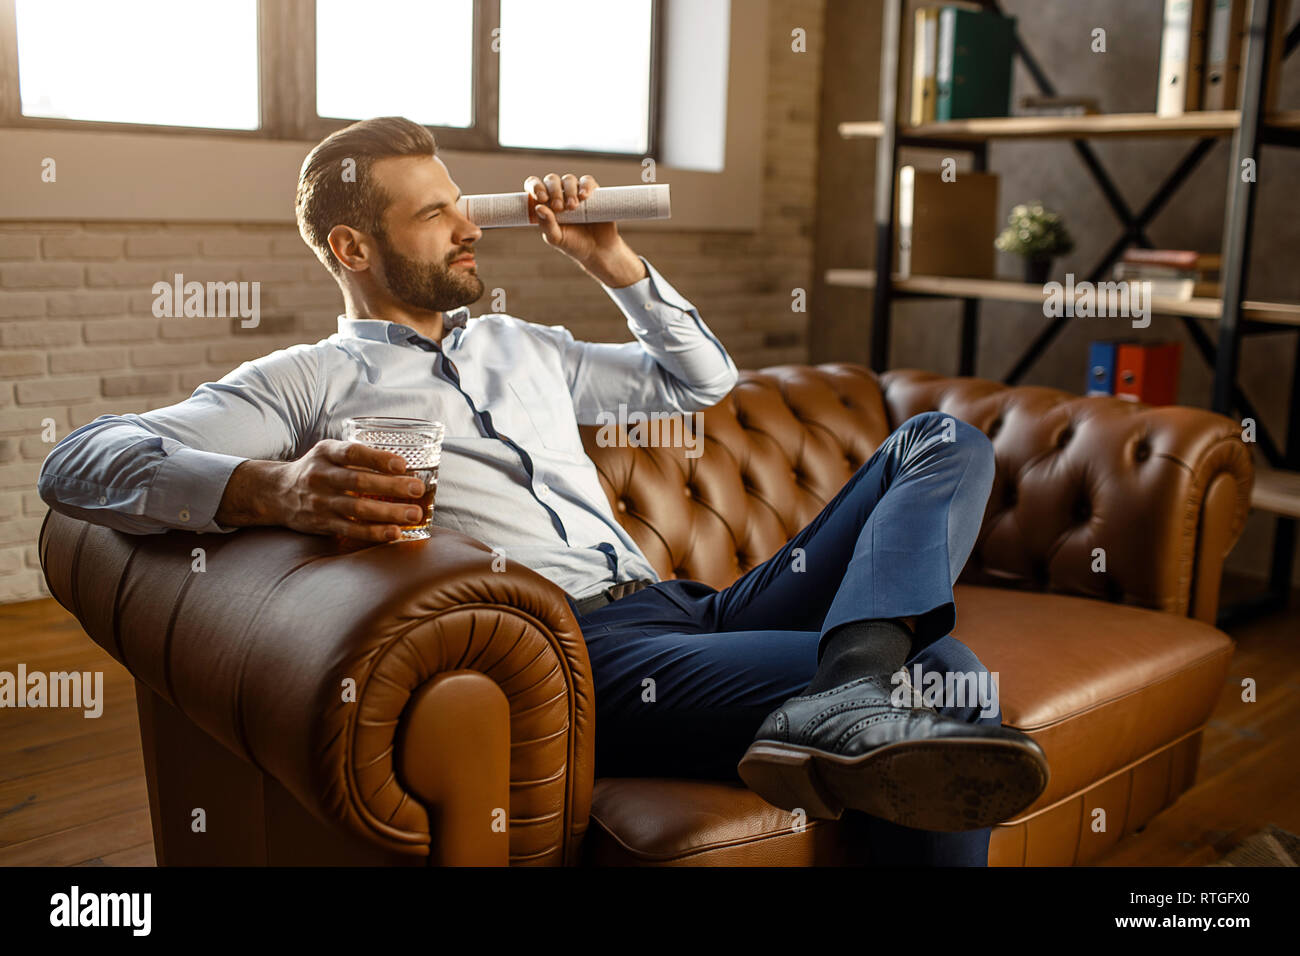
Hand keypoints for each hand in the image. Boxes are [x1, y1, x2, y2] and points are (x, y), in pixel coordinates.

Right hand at [216, 440, 426, 542]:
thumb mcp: (329, 453)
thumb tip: (405, 465)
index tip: (402, 464)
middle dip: (391, 486)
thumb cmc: (317, 470)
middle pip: (358, 482)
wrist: (277, 493)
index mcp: (325, 453)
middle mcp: (320, 476)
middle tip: (417, 488)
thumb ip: (358, 456)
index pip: (352, 453)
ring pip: (357, 509)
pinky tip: (395, 533)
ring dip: (389, 513)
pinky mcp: (322, 523)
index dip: (377, 458)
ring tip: (414, 514)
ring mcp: (320, 502)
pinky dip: (374, 532)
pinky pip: (351, 529)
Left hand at [523, 172, 646, 286]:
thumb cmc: (573, 244)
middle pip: (552, 180)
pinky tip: (584, 196)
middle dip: (554, 191)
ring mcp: (576, 192)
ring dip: (568, 190)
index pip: (534, 185)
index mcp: (546, 203)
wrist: (598, 251)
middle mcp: (559, 195)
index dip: (535, 186)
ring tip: (573, 207)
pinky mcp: (593, 192)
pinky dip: (585, 185)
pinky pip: (587, 181)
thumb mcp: (556, 238)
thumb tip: (538, 207)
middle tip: (559, 207)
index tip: (542, 198)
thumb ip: (546, 225)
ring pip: (568, 179)